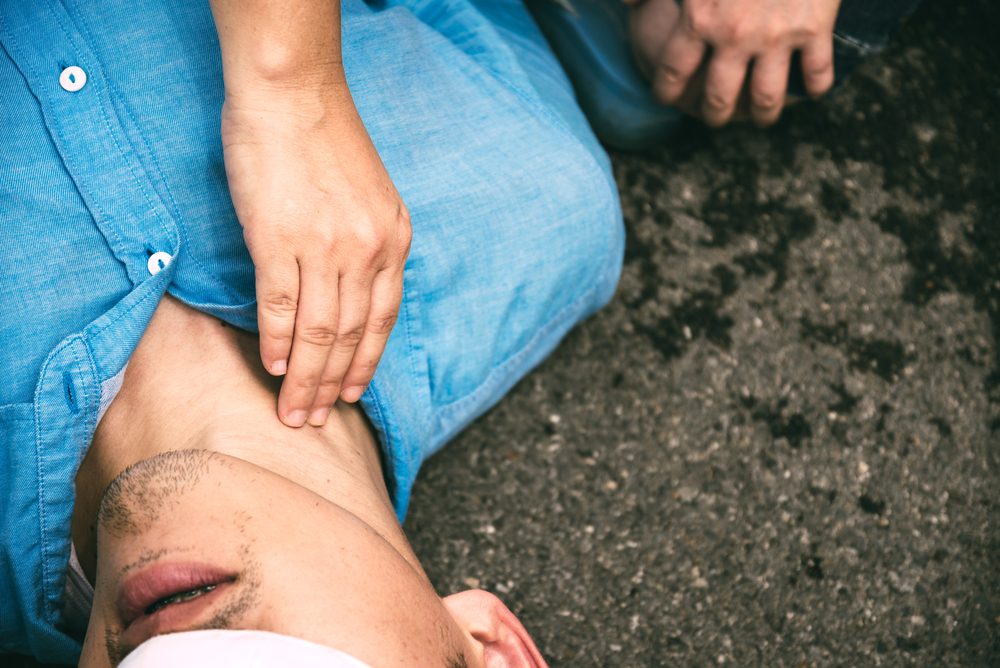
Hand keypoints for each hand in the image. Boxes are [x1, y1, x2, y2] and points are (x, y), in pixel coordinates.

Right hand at [221, 86, 410, 427]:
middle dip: (333, 384)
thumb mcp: (369, 195)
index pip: (384, 320)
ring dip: (305, 377)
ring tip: (292, 410)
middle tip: (314, 420)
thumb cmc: (325, 140)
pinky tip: (273, 365)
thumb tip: (347, 292)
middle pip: (351, 336)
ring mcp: (326, 246)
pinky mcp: (279, 239)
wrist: (292, 93)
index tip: (352, 394)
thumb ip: (367, 244)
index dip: (366, 364)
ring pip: (320, 332)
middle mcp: (368, 249)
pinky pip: (282, 306)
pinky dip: (279, 342)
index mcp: (394, 239)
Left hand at [643, 0, 841, 125]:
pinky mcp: (814, 28)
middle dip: (715, 115)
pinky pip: (816, 72)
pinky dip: (815, 87)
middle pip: (719, 99)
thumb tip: (626, 3)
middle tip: (717, 117)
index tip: (667, 99)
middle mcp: (734, 36)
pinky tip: (812, 91)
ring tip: (763, 117)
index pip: (672, 74)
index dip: (666, 92)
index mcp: (698, 19)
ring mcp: (776, 36)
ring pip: (767, 99)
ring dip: (764, 115)